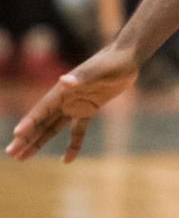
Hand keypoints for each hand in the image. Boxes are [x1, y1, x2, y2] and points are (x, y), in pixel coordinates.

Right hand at [5, 45, 138, 163]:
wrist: (127, 58)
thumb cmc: (112, 62)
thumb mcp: (98, 70)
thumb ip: (81, 77)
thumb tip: (64, 80)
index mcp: (63, 90)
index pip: (42, 109)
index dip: (29, 122)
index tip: (17, 135)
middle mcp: (65, 98)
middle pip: (42, 122)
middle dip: (27, 137)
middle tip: (12, 154)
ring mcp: (76, 104)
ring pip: (53, 127)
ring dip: (39, 142)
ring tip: (23, 158)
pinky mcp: (90, 109)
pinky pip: (78, 130)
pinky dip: (73, 144)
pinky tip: (67, 160)